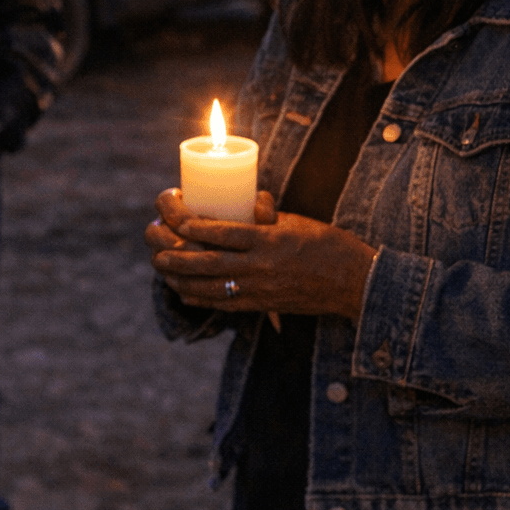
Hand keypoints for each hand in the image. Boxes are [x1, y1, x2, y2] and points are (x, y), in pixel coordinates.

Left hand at [148, 188, 375, 320]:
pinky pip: (222, 304)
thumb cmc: (328, 244)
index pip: (221, 232)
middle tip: (154, 245)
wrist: (355, 283)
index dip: (192, 224)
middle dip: (175, 254)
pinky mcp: (262, 305)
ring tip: (160, 266)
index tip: (174, 214)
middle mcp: (260, 266)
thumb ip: (264, 217)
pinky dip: (198, 297)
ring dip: (179, 277)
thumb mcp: (295, 221)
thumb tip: (245, 204)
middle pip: (206, 261)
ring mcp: (260, 289)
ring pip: (208, 286)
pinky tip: (182, 290)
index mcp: (268, 240)